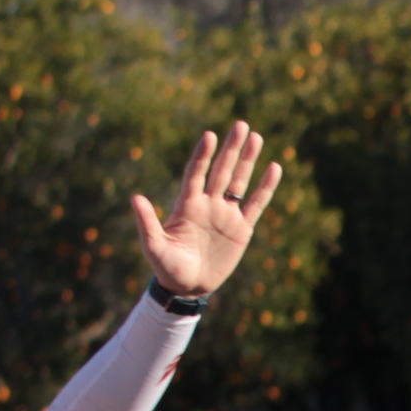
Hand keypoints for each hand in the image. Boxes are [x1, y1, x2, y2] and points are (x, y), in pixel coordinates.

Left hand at [131, 123, 283, 300]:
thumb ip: (147, 222)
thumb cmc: (166, 267)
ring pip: (239, 181)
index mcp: (187, 204)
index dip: (203, 155)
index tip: (209, 136)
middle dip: (231, 148)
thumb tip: (135, 197)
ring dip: (248, 160)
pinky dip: (266, 187)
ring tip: (257, 137)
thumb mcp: (154, 247)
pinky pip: (256, 204)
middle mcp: (208, 204)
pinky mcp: (242, 229)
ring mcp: (226, 214)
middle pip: (221, 170)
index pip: (196, 173)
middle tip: (241, 125)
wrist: (187, 286)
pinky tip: (274, 168)